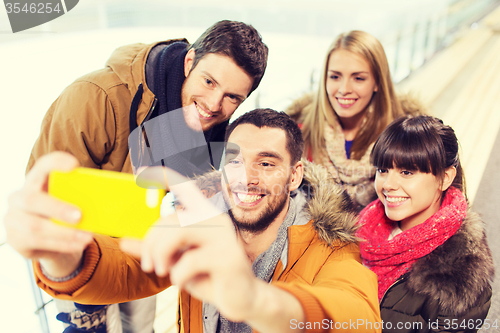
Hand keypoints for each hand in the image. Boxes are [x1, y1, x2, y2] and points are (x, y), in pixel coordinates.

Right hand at [4, 152, 92, 277]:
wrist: (46, 240)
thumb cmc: (61, 214)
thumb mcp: (68, 201)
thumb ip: (79, 196)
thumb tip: (110, 196)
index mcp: (35, 181)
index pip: (42, 165)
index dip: (56, 162)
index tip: (75, 165)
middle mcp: (19, 198)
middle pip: (32, 199)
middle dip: (57, 208)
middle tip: (80, 216)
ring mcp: (14, 219)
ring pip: (36, 227)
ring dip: (65, 233)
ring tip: (87, 237)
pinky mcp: (16, 240)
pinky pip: (38, 243)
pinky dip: (62, 244)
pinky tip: (79, 244)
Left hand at [121, 168, 258, 321]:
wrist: (240, 299)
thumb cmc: (208, 277)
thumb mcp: (177, 262)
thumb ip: (155, 251)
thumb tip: (123, 242)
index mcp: (205, 216)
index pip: (186, 190)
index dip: (167, 178)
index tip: (144, 170)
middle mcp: (216, 219)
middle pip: (172, 219)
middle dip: (152, 244)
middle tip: (150, 266)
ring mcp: (225, 236)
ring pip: (179, 231)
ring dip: (162, 254)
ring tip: (161, 272)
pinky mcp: (229, 257)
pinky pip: (190, 260)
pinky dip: (178, 275)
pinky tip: (181, 283)